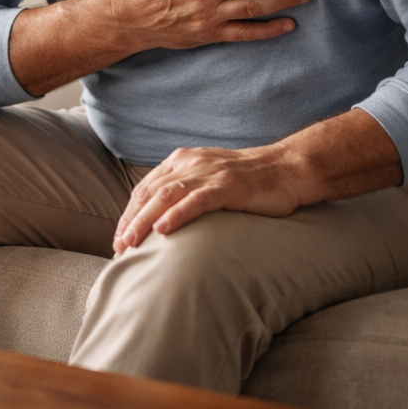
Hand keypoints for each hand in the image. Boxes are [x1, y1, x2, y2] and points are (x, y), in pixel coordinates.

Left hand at [111, 109, 404, 253]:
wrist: (288, 169)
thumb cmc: (250, 181)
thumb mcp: (210, 180)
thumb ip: (186, 191)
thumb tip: (162, 220)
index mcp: (182, 161)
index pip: (146, 188)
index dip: (130, 213)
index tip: (119, 237)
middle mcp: (190, 163)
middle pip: (150, 193)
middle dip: (131, 220)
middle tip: (118, 247)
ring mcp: (209, 173)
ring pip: (166, 196)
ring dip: (144, 221)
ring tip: (131, 242)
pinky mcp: (227, 185)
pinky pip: (196, 200)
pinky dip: (176, 214)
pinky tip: (162, 229)